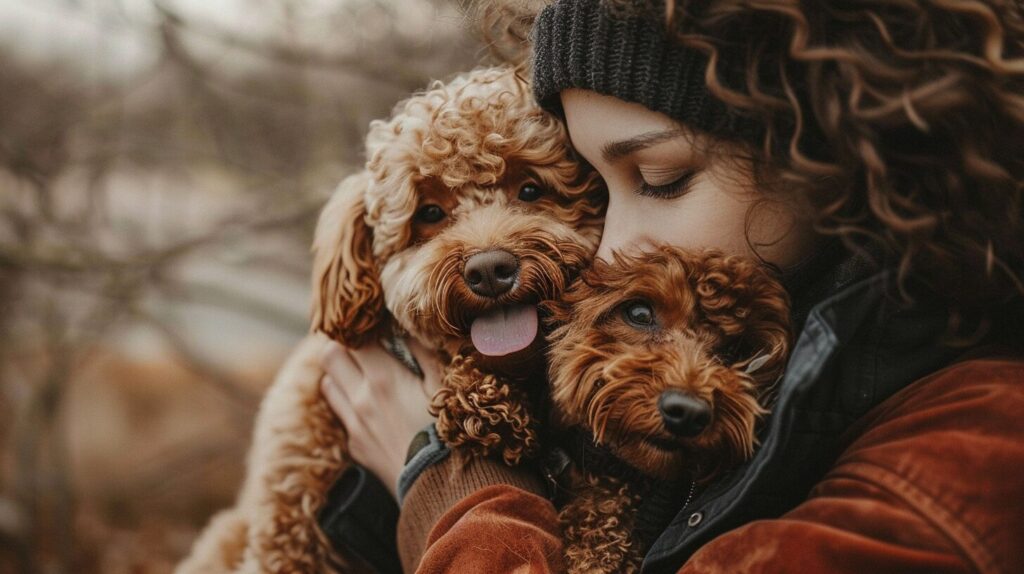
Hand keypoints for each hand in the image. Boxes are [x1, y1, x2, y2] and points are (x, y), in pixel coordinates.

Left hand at [319, 339, 441, 497]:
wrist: (439, 485)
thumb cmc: (448, 429)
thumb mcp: (443, 384)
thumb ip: (423, 352)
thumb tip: (409, 327)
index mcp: (383, 377)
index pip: (353, 337)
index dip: (360, 326)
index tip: (371, 323)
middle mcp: (360, 397)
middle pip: (329, 355)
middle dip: (340, 345)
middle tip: (357, 344)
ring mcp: (354, 423)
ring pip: (328, 384)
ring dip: (339, 374)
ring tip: (359, 373)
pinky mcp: (356, 446)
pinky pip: (342, 416)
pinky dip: (348, 404)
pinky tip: (368, 408)